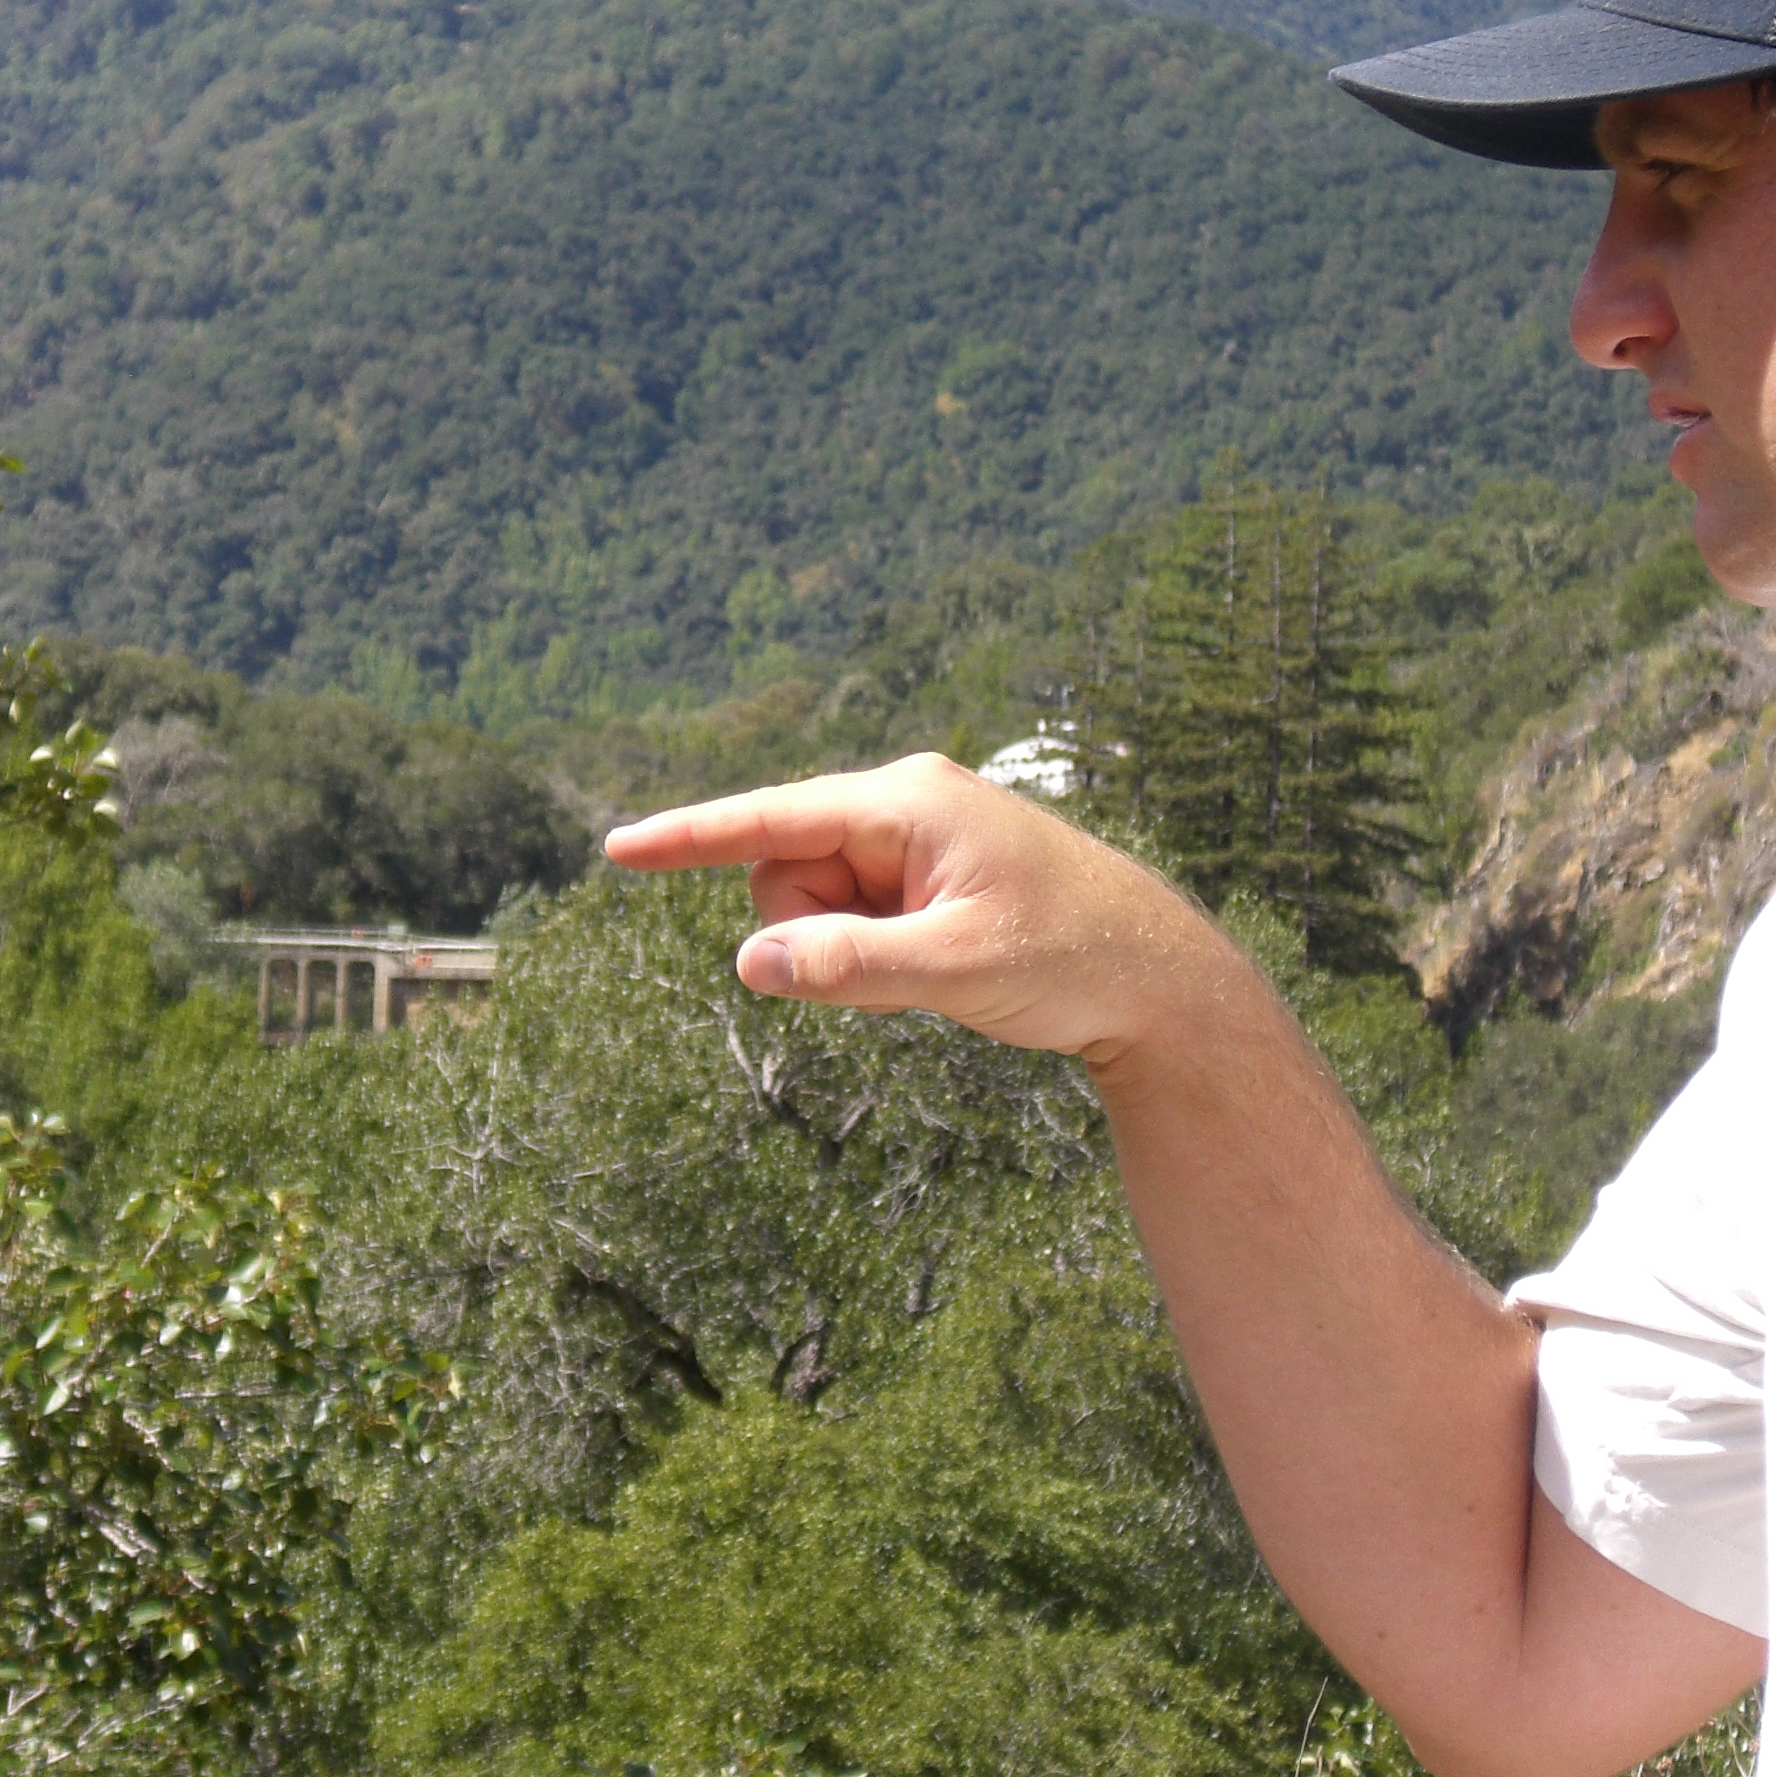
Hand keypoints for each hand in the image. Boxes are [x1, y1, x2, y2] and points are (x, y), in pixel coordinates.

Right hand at [602, 753, 1226, 1062]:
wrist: (1159, 975)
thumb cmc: (1071, 959)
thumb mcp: (956, 971)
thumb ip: (848, 967)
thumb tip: (750, 962)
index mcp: (907, 801)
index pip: (771, 816)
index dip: (690, 837)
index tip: (617, 849)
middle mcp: (903, 805)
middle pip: (787, 872)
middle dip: (811, 934)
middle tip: (900, 970)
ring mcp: (914, 841)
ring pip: (816, 904)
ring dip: (846, 952)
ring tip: (935, 969)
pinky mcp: (925, 877)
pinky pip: (854, 920)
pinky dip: (872, 956)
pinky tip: (939, 968)